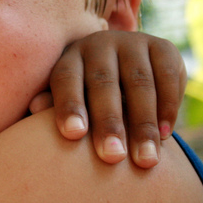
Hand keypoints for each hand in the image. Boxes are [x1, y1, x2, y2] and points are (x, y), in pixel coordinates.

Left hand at [29, 31, 185, 167]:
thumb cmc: (89, 97)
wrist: (128, 69)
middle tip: (112, 157)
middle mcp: (99, 44)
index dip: (69, 105)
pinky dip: (168, 106)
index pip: (66, 78)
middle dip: (108, 122)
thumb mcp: (70, 98)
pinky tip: (165, 135)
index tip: (72, 135)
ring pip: (138, 82)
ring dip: (143, 123)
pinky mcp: (164, 47)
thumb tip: (34, 107)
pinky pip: (167, 76)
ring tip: (146, 160)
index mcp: (71, 57)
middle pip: (103, 82)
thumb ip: (54, 105)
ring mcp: (132, 42)